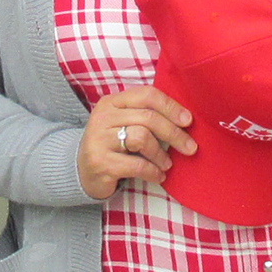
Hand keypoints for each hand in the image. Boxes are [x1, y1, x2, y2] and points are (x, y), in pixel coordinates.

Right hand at [77, 87, 196, 200]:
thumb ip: (146, 116)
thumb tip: (185, 119)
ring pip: (142, 138)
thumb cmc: (112, 146)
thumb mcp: (124, 124)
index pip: (146, 95)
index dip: (171, 106)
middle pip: (148, 118)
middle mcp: (102, 117)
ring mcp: (99, 140)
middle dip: (174, 134)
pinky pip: (137, 165)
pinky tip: (158, 176)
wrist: (80, 171)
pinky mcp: (101, 163)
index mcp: (111, 102)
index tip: (188, 121)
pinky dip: (153, 172)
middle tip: (190, 148)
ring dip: (161, 154)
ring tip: (166, 164)